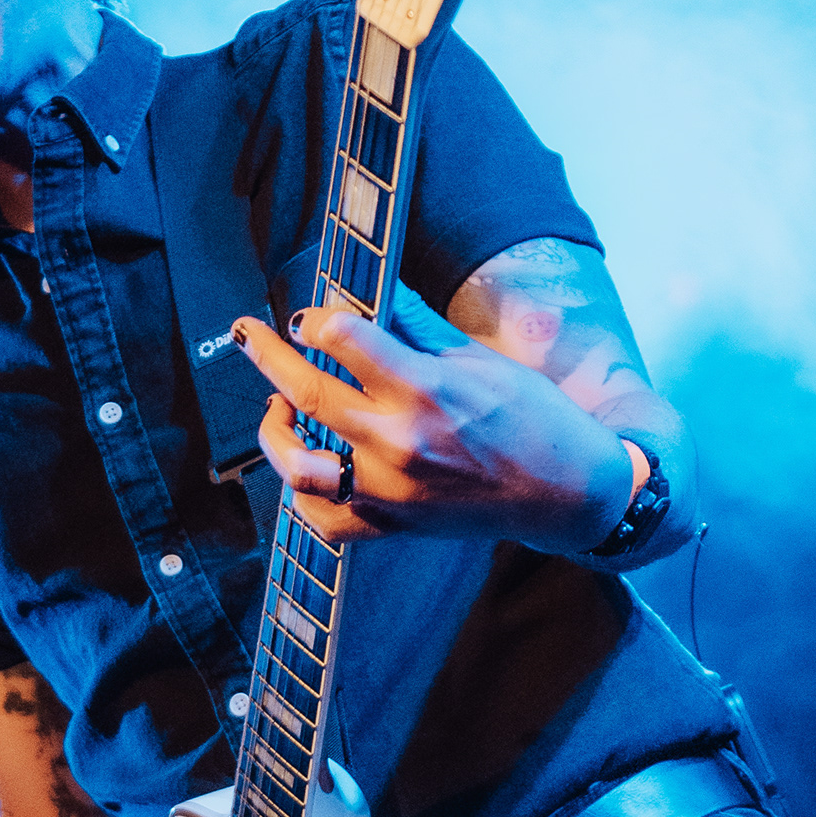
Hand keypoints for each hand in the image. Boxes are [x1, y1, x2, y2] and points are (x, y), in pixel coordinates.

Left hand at [233, 304, 633, 552]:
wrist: (566, 491)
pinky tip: (306, 463)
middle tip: (249, 334)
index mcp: (426, 389)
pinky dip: (303, 495)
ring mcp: (391, 489)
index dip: (318, 319)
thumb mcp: (480, 359)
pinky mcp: (394, 524)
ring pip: (298, 466)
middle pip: (306, 392)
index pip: (345, 339)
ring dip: (273, 432)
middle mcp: (400, 441)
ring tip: (276, 409)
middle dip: (268, 354)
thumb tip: (377, 291)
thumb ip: (420, 326)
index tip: (312, 316)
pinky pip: (324, 518)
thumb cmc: (533, 418)